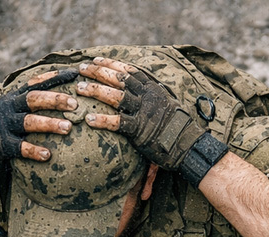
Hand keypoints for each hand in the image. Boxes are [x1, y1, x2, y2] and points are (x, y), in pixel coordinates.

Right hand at [0, 69, 79, 183]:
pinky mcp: (2, 144)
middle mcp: (10, 108)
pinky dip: (34, 151)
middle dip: (54, 100)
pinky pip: (19, 147)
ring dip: (49, 124)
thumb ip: (30, 97)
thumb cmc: (2, 122)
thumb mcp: (12, 105)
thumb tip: (58, 86)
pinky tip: (47, 155)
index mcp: (14, 96)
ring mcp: (5, 125)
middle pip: (33, 99)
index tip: (73, 74)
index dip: (54, 78)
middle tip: (74, 104)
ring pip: (28, 122)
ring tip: (67, 128)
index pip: (36, 82)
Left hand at [75, 58, 210, 174]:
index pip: (129, 71)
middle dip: (98, 72)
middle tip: (82, 69)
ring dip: (96, 90)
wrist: (188, 145)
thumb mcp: (165, 103)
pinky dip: (102, 120)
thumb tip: (139, 90)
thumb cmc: (176, 126)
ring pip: (116, 96)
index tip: (96, 59)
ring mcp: (143, 112)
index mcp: (153, 88)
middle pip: (119, 79)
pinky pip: (118, 123)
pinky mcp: (140, 130)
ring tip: (80, 88)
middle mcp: (147, 97)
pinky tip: (89, 119)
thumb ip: (151, 96)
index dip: (111, 64)